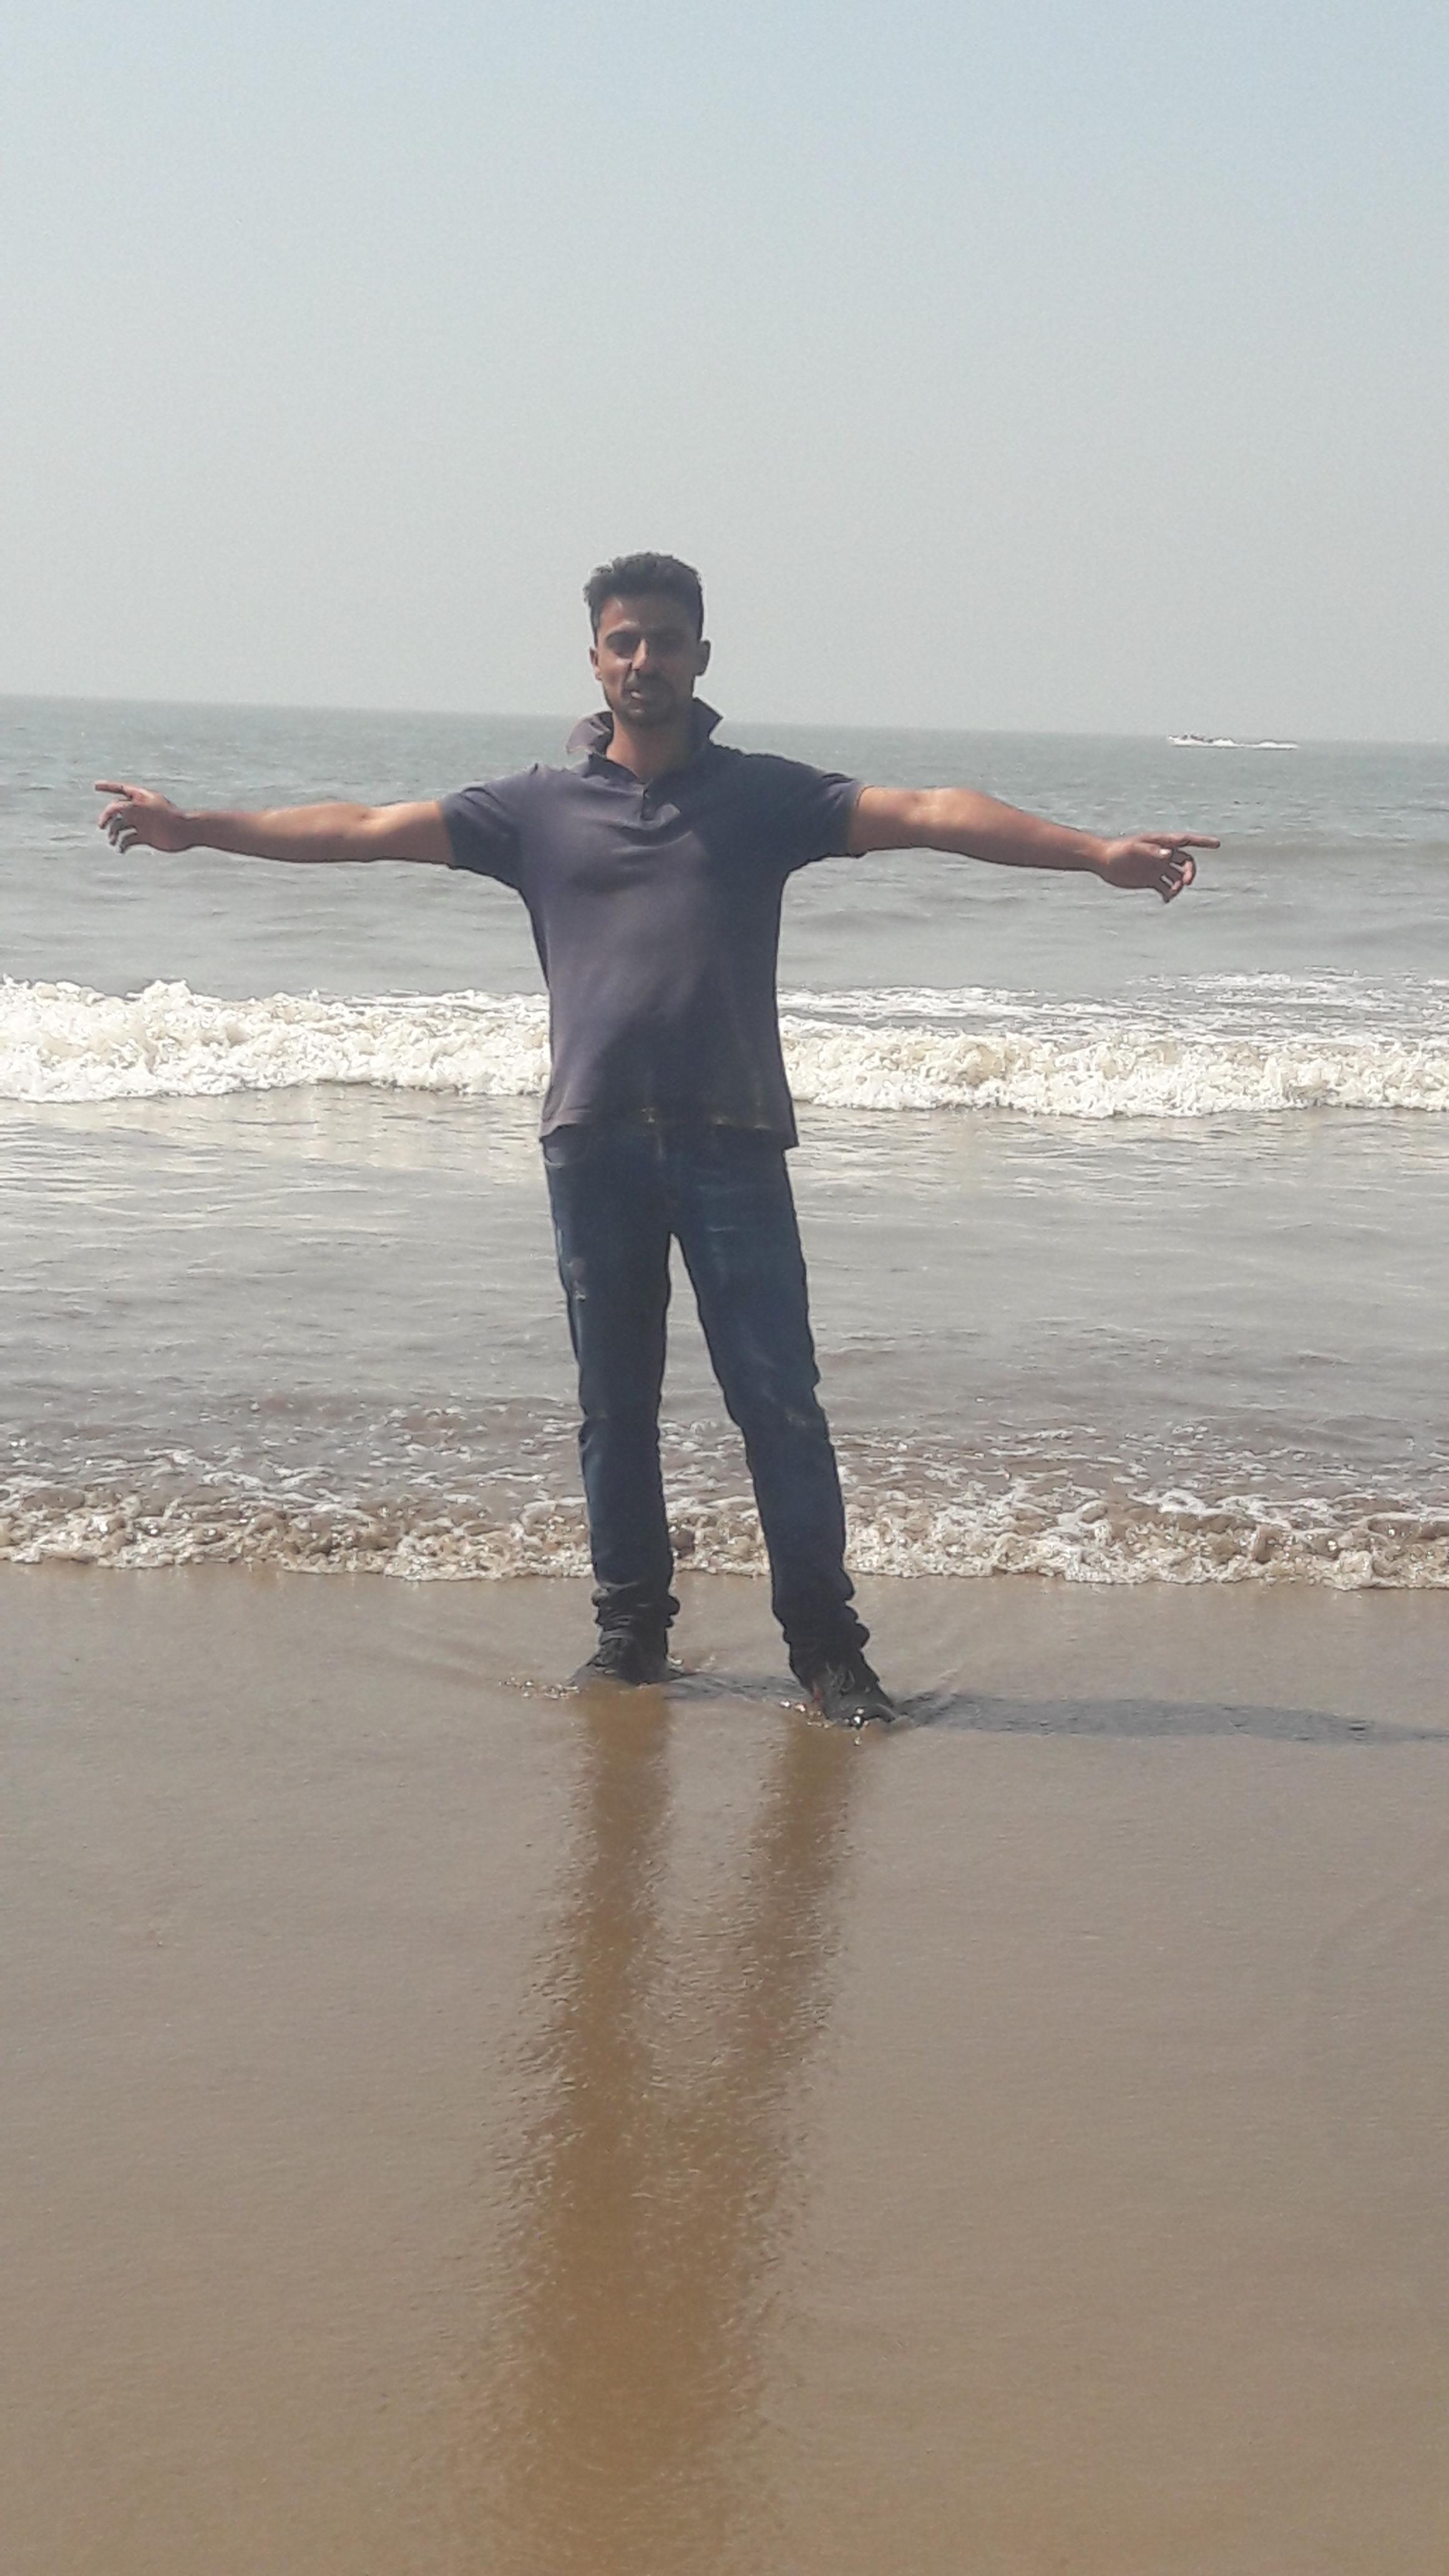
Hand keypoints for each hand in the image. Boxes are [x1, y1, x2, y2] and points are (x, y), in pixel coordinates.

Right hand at [95, 782, 195, 853]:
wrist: (185, 831)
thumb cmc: (166, 816)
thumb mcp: (142, 808)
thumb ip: (123, 807)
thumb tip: (109, 809)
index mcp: (140, 797)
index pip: (120, 788)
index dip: (107, 787)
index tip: (95, 786)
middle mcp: (139, 809)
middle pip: (116, 810)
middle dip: (107, 817)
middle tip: (102, 826)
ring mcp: (142, 823)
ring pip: (120, 827)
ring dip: (113, 834)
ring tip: (112, 841)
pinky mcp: (145, 837)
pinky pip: (129, 840)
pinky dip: (123, 845)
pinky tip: (121, 850)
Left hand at [1094, 833, 1216, 900]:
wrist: (1103, 861)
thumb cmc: (1119, 851)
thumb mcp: (1135, 849)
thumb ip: (1153, 852)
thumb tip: (1170, 854)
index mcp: (1162, 843)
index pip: (1187, 841)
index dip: (1203, 842)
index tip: (1217, 844)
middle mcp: (1163, 855)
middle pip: (1186, 862)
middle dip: (1190, 871)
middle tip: (1186, 882)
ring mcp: (1158, 868)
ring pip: (1177, 877)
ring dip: (1179, 885)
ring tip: (1172, 892)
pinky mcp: (1151, 880)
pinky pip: (1166, 888)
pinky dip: (1169, 894)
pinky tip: (1166, 899)